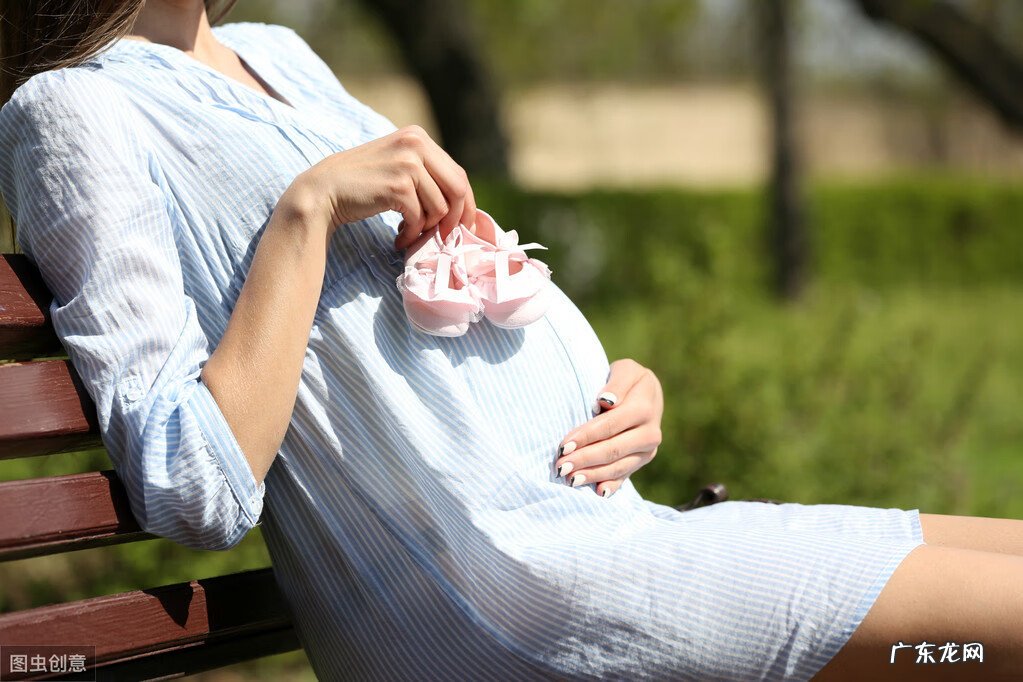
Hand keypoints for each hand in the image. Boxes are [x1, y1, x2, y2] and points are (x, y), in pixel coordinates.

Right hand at [295, 125, 475, 246]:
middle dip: (454, 219)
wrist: (324, 190)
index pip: (458, 174)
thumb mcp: (398, 166)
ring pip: (440, 208)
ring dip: (426, 229)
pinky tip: (398, 237)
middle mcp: (416, 144)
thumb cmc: (363, 184)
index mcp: (418, 137)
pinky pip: (420, 218)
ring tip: (409, 234)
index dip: (465, 205)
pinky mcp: (398, 185)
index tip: (463, 226)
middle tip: (443, 237)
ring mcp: (408, 163)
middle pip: (458, 189)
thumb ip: (426, 173)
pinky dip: (411, 234)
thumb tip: (461, 201)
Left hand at [554, 359, 663, 496]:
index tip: (564, 446)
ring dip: (593, 475)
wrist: (648, 393)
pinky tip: (597, 493)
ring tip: (570, 480)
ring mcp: (647, 451)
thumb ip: (617, 384)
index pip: (610, 426)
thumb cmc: (629, 379)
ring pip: (618, 467)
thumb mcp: (626, 370)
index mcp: (644, 408)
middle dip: (585, 460)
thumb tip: (606, 401)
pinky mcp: (642, 461)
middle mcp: (650, 433)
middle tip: (561, 468)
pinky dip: (611, 486)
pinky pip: (625, 476)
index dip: (586, 436)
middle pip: (613, 450)